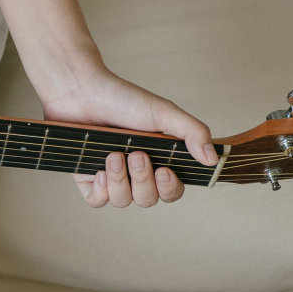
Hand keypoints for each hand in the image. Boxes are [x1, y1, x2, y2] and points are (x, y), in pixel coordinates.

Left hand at [39, 65, 216, 207]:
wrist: (80, 89)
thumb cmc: (122, 98)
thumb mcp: (163, 112)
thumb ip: (191, 132)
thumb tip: (212, 159)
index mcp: (158, 159)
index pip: (172, 191)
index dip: (170, 188)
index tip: (165, 170)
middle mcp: (135, 172)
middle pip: (148, 199)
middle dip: (143, 181)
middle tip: (137, 154)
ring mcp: (111, 176)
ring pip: (122, 201)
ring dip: (119, 180)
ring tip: (113, 154)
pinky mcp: (86, 178)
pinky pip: (97, 201)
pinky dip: (100, 190)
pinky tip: (98, 169)